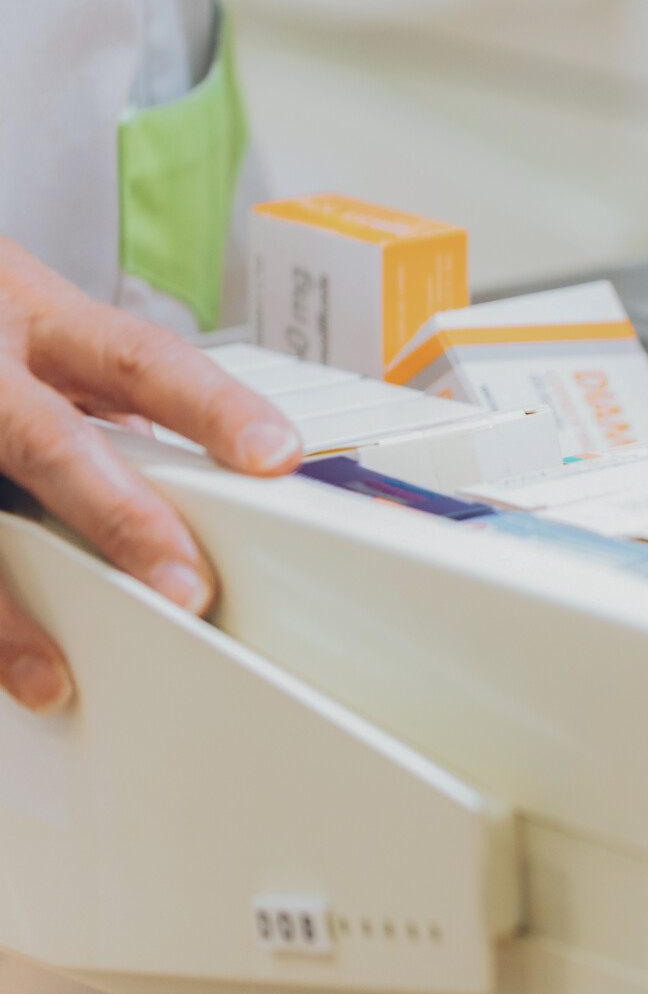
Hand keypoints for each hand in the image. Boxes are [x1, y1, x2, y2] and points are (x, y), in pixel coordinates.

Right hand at [0, 241, 301, 711]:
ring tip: (53, 671)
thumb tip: (222, 478)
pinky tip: (10, 665)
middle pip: (53, 442)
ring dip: (12, 605)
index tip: (274, 455)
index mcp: (46, 323)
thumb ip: (116, 402)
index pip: (145, 360)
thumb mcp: (52, 336)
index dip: (213, 406)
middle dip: (121, 519)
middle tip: (188, 590)